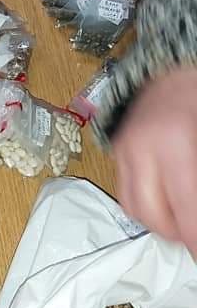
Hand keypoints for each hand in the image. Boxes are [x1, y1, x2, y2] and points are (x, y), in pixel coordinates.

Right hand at [112, 67, 196, 254]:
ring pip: (136, 211)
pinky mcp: (118, 151)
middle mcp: (142, 151)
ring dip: (162, 224)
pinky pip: (126, 195)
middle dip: (180, 234)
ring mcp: (125, 151)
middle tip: (194, 236)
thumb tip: (195, 226)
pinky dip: (145, 207)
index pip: (186, 217)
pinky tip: (166, 203)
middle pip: (156, 220)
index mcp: (174, 146)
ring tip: (183, 220)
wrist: (178, 66)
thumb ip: (196, 188)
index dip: (195, 241)